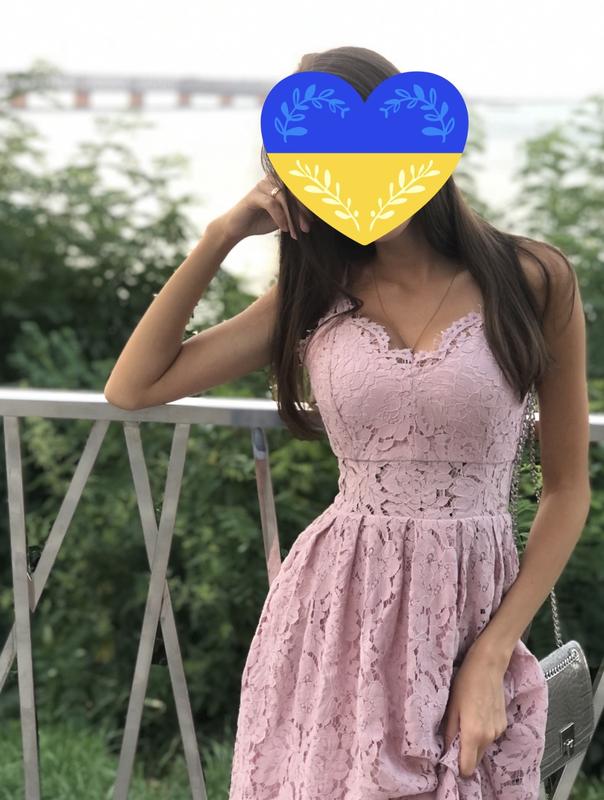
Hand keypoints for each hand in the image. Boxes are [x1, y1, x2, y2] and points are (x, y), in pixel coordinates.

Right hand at [214, 176, 310, 243]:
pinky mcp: (254, 196)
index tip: (317, 219)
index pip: (299, 189)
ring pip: (284, 198)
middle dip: (303, 211)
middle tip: (307, 227)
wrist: (239, 229)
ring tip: (297, 231)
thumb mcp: (283, 218)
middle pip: (294, 192)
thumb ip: (296, 213)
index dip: (309, 203)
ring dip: (292, 216)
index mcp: (281, 183)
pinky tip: (284, 229)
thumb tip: (315, 217)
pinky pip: (272, 204)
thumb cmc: (261, 221)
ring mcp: (262, 186)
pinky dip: (280, 217)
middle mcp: (272, 180)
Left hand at [441, 644, 508, 777]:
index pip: (467, 767)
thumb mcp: (452, 707)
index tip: (449, 759)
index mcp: (473, 735)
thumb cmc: (465, 683)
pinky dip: (482, 733)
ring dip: (474, 743)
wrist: (488, 667)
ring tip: (465, 722)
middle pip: (475, 759)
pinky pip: (490, 737)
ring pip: (483, 748)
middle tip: (454, 740)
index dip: (457, 767)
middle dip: (465, 755)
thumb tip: (445, 749)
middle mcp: (489, 737)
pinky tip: (477, 715)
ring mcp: (498, 731)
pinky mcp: (503, 724)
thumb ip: (449, 731)